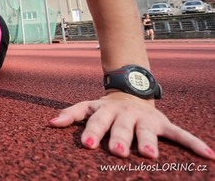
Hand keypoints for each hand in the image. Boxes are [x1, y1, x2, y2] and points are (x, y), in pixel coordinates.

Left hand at [49, 91, 214, 159]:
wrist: (132, 91)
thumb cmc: (106, 108)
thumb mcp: (88, 106)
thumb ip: (70, 114)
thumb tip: (50, 123)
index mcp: (106, 110)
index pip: (96, 121)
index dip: (92, 132)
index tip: (87, 146)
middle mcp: (126, 114)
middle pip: (122, 127)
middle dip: (120, 139)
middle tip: (117, 152)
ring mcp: (146, 119)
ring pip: (147, 131)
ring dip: (148, 142)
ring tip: (150, 156)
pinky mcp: (164, 124)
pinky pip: (181, 134)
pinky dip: (195, 144)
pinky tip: (210, 156)